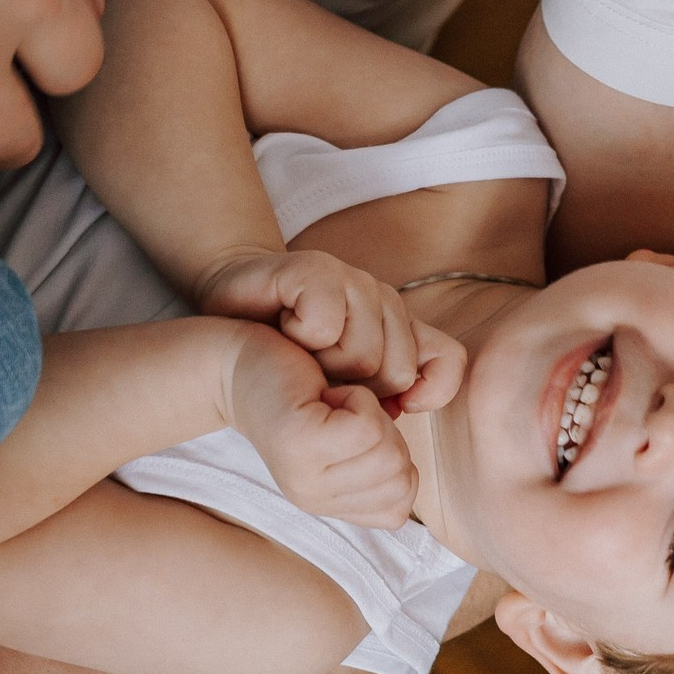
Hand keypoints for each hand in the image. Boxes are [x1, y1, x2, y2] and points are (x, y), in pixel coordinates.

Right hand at [194, 247, 463, 407]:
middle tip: (318, 375)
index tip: (366, 403)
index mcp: (401, 331)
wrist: (225, 332)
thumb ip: (388, 405)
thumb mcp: (345, 403)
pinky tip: (284, 329)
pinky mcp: (317, 268)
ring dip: (320, 368)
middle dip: (352, 394)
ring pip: (363, 353)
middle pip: (399, 371)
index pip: (447, 362)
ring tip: (300, 352)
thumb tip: (409, 405)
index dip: (415, 395)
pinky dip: (299, 337)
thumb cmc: (287, 370)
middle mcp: (384, 300)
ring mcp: (353, 279)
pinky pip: (326, 323)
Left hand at [220, 325, 421, 527]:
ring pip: (389, 453)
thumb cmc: (309, 386)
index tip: (350, 428)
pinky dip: (357, 397)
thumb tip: (408, 475)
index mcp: (328, 505)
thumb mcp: (353, 437)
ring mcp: (304, 480)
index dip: (390, 454)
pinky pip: (366, 425)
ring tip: (330, 402)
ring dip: (369, 412)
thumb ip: (387, 463)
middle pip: (401, 479)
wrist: (242, 359)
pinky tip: (324, 393)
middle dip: (384, 431)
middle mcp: (314, 501)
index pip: (400, 507)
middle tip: (339, 410)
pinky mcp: (300, 443)